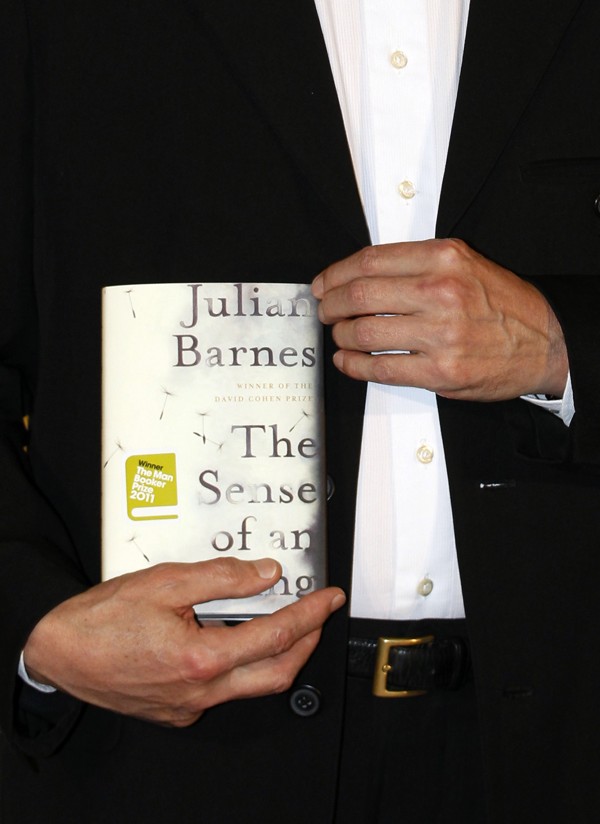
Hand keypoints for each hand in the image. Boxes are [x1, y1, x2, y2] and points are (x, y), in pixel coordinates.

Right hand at [22, 558, 344, 726]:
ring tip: (284, 623)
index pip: (276, 636)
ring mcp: (188, 708)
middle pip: (277, 675)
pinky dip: (240, 666)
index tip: (329, 599)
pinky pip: (222, 692)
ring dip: (276, 656)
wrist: (59, 652)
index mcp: (200, 659)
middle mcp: (199, 693)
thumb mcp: (165, 582)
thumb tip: (265, 575)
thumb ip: (222, 578)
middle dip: (307, 643)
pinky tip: (233, 640)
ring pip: (251, 687)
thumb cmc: (101, 619)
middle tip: (318, 616)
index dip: (310, 615)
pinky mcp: (177, 712)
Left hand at [312, 239, 567, 400]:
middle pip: (359, 295)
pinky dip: (354, 365)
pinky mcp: (440, 371)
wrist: (544, 341)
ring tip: (340, 336)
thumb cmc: (502, 304)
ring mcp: (440, 334)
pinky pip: (380, 368)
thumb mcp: (465, 264)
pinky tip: (348, 361)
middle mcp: (440, 292)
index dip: (335, 274)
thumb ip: (417, 263)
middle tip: (325, 311)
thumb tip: (361, 274)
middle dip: (330, 306)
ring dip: (340, 336)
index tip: (323, 284)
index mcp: (444, 258)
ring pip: (363, 332)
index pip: (370, 260)